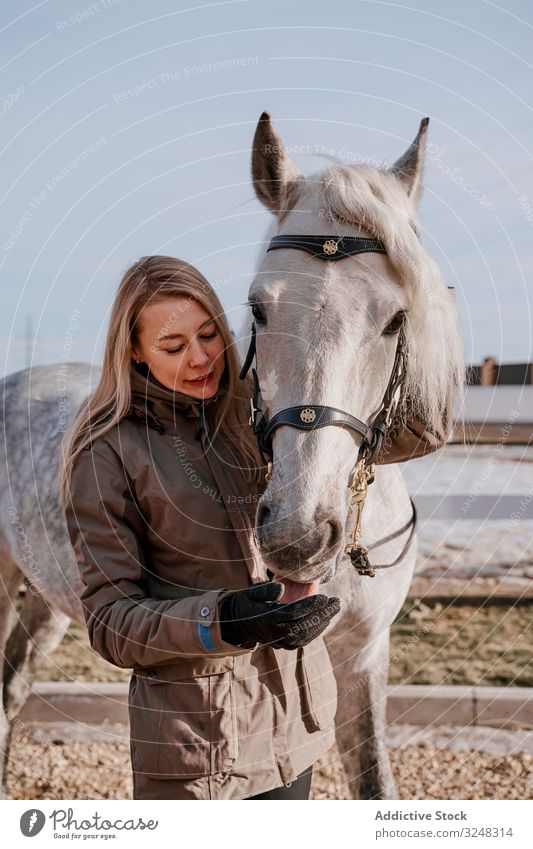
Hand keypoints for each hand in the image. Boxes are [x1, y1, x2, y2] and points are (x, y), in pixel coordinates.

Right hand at [219, 581, 339, 649]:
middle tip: (336, 602)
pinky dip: (316, 632)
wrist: (237, 623)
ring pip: (306, 635)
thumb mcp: (251, 592)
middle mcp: (275, 632)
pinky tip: (325, 620)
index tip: (324, 597)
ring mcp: (280, 641)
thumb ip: (266, 589)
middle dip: (322, 614)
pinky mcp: (284, 645)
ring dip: (322, 623)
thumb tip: (282, 589)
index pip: (294, 613)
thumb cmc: (247, 603)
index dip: (310, 606)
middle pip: (304, 624)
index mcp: (268, 618)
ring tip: (334, 609)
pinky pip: (303, 640)